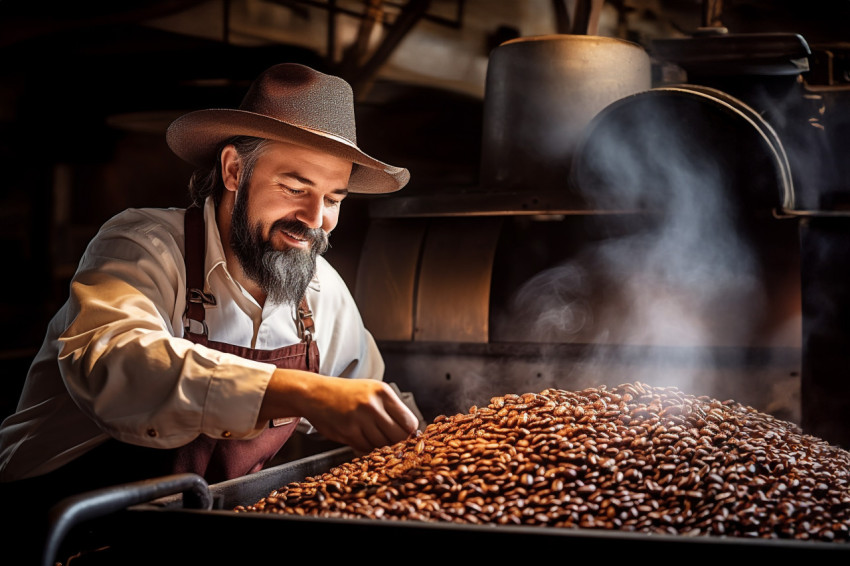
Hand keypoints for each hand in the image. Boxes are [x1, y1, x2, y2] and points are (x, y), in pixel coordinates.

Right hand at [261, 370, 418, 452]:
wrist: (315, 393)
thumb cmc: (346, 394)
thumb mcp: (372, 392)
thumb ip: (390, 409)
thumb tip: (410, 432)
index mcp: (383, 392)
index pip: (410, 422)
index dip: (409, 434)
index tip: (406, 437)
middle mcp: (373, 405)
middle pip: (399, 436)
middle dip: (396, 442)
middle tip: (388, 441)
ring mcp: (360, 418)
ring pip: (382, 444)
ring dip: (378, 446)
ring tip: (369, 435)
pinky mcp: (348, 431)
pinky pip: (365, 448)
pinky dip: (364, 447)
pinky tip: (358, 436)